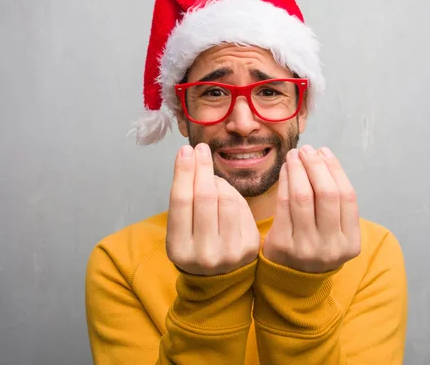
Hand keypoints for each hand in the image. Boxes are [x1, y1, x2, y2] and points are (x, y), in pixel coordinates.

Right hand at [166, 143, 260, 275]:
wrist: (218, 281)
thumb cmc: (194, 247)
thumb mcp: (179, 232)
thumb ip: (184, 203)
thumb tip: (192, 159)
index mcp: (179, 250)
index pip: (181, 201)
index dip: (183, 171)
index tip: (185, 150)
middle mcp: (204, 254)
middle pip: (205, 197)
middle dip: (202, 167)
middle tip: (200, 148)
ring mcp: (230, 252)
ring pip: (227, 199)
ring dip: (219, 181)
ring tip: (212, 177)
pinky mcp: (250, 247)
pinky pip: (242, 208)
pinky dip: (232, 193)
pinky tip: (225, 191)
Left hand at [262, 145, 360, 272]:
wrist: (291, 280)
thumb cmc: (315, 245)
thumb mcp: (335, 232)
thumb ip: (335, 203)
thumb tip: (323, 157)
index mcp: (350, 243)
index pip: (347, 197)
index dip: (335, 169)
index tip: (325, 152)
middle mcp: (331, 247)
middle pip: (326, 194)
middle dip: (316, 165)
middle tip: (307, 149)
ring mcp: (306, 248)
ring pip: (303, 196)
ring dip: (298, 169)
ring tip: (295, 155)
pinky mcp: (282, 245)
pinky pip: (283, 204)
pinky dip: (285, 182)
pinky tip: (285, 170)